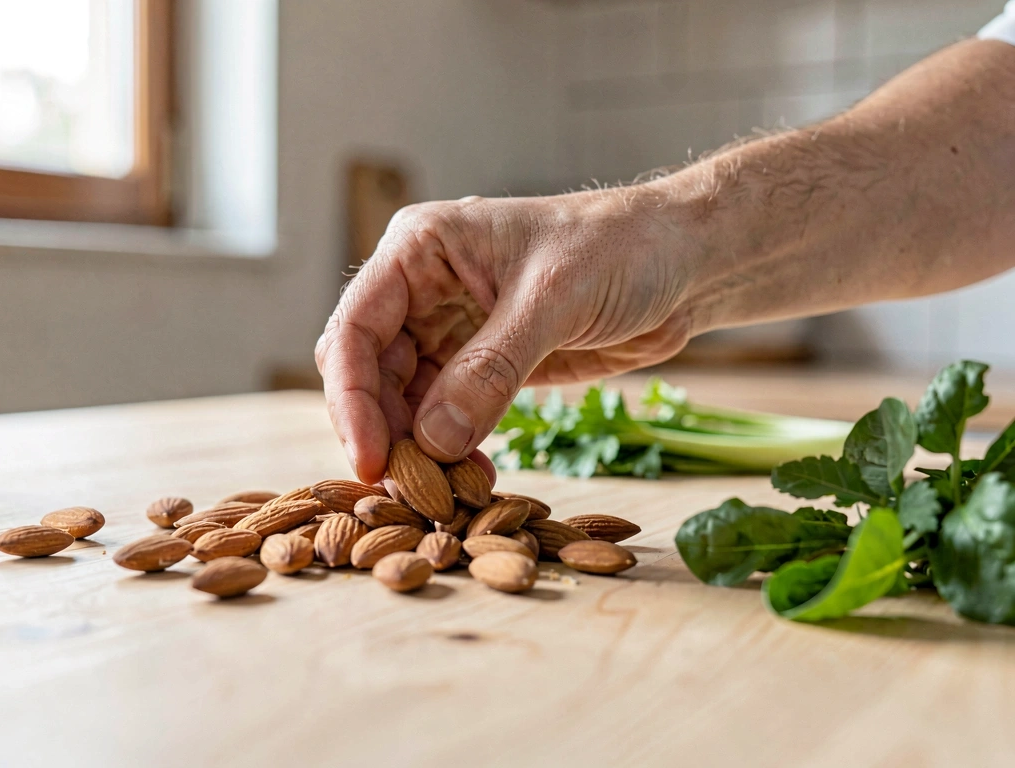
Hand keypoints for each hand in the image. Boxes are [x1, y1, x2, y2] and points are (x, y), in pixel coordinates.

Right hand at [315, 189, 697, 483]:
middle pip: (368, 372)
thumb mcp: (554, 300)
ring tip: (448, 491)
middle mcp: (420, 288)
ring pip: (402, 401)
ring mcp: (447, 328)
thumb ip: (491, 369)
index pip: (355, 328)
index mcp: (420, 248)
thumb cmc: (622, 248)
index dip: (352, 398)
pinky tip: (473, 478)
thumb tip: (433, 442)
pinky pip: (444, 416)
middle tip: (412, 490)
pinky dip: (451, 451)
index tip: (369, 460)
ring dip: (417, 449)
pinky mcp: (479, 365)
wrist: (682, 260)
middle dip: (383, 431)